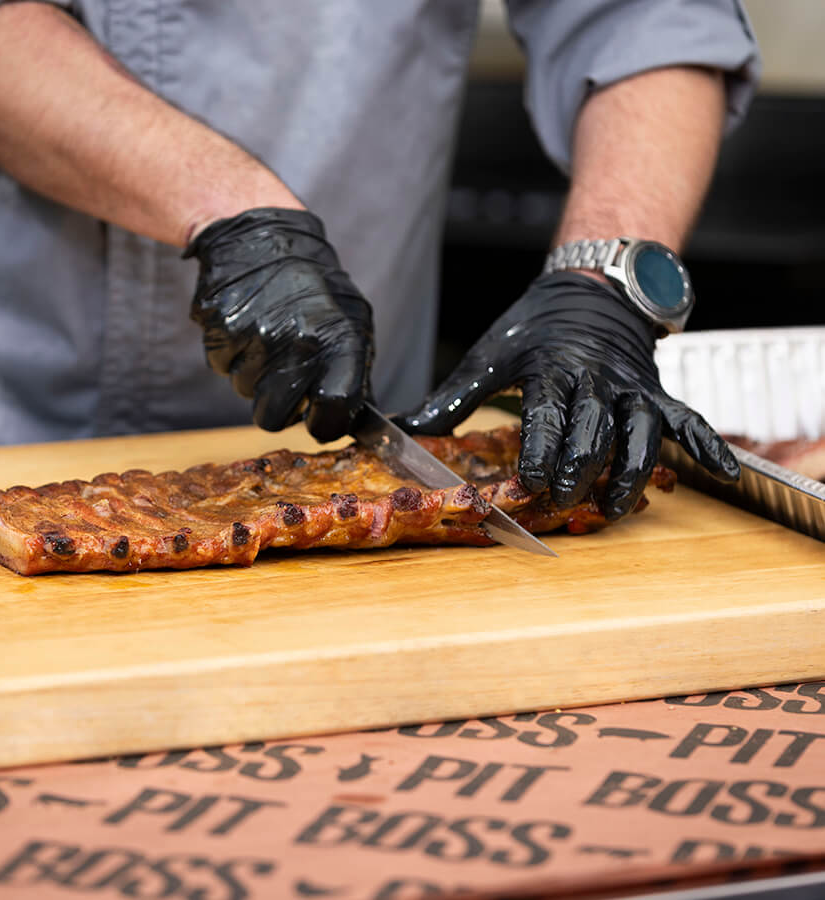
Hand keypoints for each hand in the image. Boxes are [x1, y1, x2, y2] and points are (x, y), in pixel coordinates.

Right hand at [185, 208, 373, 441]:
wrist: (261, 236)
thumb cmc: (313, 283)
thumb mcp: (352, 320)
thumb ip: (355, 371)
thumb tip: (362, 417)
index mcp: (336, 342)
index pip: (332, 414)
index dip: (325, 424)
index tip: (321, 418)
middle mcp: (295, 342)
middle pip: (274, 418)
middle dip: (279, 405)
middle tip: (286, 376)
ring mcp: (253, 337)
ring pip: (245, 391)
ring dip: (255, 374)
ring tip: (267, 334)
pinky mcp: (218, 329)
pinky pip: (222, 366)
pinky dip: (232, 353)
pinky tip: (246, 323)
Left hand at [397, 272, 739, 519]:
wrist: (588, 289)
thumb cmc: (533, 329)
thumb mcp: (489, 356)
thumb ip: (453, 399)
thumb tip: (405, 430)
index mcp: (550, 368)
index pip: (546, 415)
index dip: (539, 451)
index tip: (528, 484)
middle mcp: (596, 377)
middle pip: (593, 428)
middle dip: (580, 468)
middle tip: (564, 502)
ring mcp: (632, 385)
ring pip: (641, 430)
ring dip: (632, 471)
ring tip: (615, 508)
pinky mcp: (656, 390)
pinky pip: (688, 418)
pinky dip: (708, 445)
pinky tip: (725, 476)